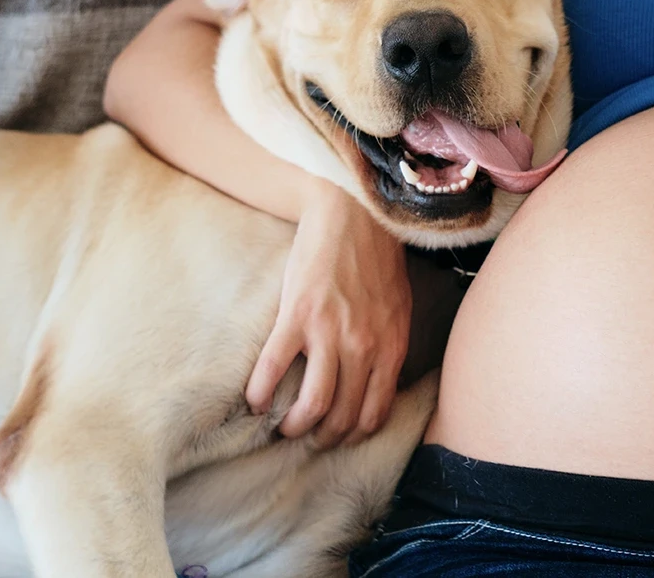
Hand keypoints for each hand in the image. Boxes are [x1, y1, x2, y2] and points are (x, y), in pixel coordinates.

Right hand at [245, 182, 410, 447]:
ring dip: (294, 426)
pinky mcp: (296, 316)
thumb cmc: (376, 261)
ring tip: (282, 427)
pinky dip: (261, 394)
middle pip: (342, 416)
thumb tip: (380, 383)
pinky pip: (273, 369)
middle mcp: (364, 346)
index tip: (337, 437)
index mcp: (390, 346)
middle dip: (323, 438)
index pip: (374, 412)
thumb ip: (389, 346)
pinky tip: (255, 400)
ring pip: (313, 404)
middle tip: (307, 437)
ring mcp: (329, 332)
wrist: (353, 215)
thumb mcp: (398, 309)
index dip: (353, 435)